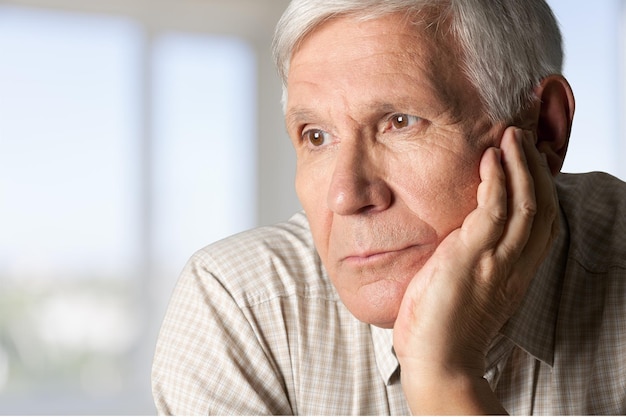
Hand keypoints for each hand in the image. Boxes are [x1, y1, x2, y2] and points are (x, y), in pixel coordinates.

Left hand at [393, 127, 558, 413]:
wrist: (437, 359)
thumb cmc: (444, 325)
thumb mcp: (467, 285)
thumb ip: (473, 257)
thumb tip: (458, 231)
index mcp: (517, 270)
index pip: (542, 222)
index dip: (540, 187)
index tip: (527, 160)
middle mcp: (516, 264)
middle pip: (541, 205)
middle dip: (535, 168)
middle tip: (521, 137)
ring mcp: (498, 260)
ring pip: (525, 202)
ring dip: (520, 165)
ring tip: (510, 136)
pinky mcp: (473, 258)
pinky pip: (494, 210)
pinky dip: (496, 181)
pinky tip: (489, 159)